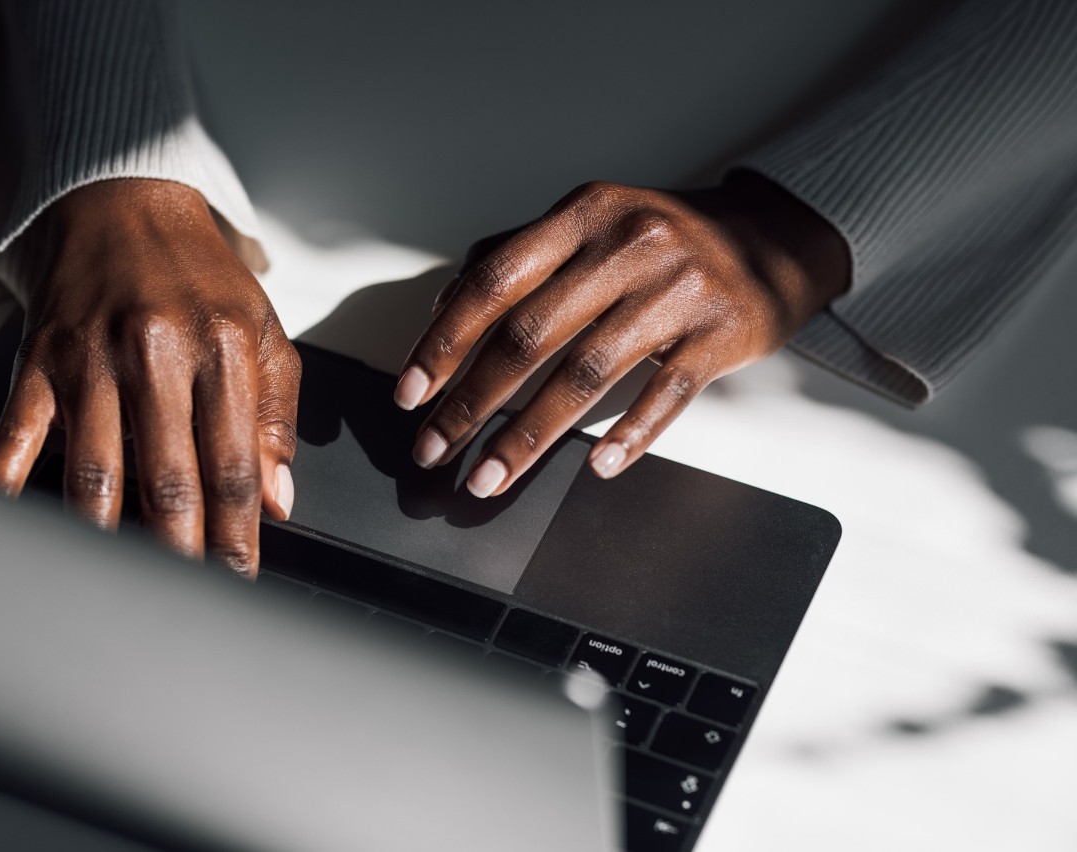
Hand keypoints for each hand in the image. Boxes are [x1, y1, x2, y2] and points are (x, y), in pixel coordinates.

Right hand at [0, 179, 299, 575]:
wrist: (122, 199)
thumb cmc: (198, 274)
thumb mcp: (261, 330)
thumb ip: (276, 415)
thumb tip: (279, 499)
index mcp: (223, 349)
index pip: (234, 463)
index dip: (239, 532)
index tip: (242, 578)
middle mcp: (157, 354)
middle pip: (170, 479)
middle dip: (183, 552)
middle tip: (190, 602)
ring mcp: (91, 359)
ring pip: (97, 470)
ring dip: (109, 539)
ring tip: (122, 589)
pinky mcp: (39, 360)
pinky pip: (21, 434)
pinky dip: (12, 487)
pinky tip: (17, 532)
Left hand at [393, 172, 848, 495]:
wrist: (775, 237)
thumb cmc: (666, 238)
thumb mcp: (590, 224)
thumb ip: (517, 255)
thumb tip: (444, 305)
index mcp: (583, 215)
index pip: (493, 282)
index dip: (443, 342)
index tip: (410, 391)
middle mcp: (627, 246)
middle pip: (529, 336)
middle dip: (471, 402)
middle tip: (434, 447)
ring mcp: (677, 290)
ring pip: (586, 374)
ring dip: (528, 436)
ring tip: (489, 476)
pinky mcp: (719, 334)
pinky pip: (666, 395)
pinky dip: (629, 436)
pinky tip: (595, 466)